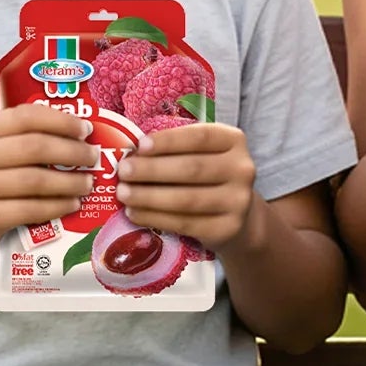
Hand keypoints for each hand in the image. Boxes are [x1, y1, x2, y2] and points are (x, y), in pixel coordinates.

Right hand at [0, 103, 98, 257]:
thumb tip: (74, 134)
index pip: (25, 116)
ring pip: (36, 181)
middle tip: (92, 157)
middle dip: (72, 151)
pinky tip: (71, 204)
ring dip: (69, 182)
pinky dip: (56, 206)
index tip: (86, 129)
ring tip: (87, 183)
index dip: (60, 121)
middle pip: (35, 147)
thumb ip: (17, 138)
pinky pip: (30, 210)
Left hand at [116, 121, 259, 251]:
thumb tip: (133, 153)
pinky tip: (135, 213)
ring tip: (123, 194)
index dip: (169, 141)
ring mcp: (238, 201)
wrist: (240, 217)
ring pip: (186, 199)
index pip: (200, 137)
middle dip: (152, 170)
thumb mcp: (203, 154)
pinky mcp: (227, 228)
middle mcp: (242, 169)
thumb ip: (176, 150)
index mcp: (234, 140)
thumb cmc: (209, 176)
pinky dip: (155, 218)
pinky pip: (185, 223)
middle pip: (192, 168)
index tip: (139, 145)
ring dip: (149, 196)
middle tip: (123, 171)